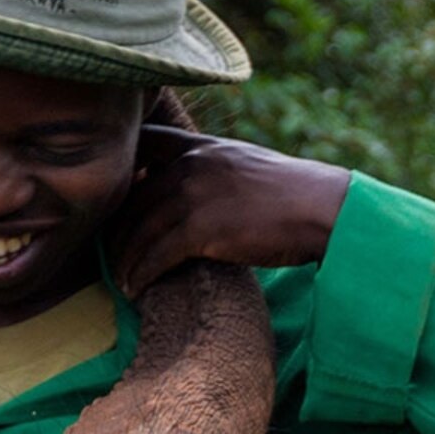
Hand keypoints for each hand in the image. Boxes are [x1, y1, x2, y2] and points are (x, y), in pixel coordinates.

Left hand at [111, 127, 355, 297]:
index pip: (143, 143)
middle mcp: (189, 165)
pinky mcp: (200, 229)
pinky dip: (141, 275)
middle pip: (133, 197)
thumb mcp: (248, 166)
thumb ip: (217, 172)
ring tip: (121, 282)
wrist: (324, 209)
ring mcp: (192, 195)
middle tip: (110, 256)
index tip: (114, 196)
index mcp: (201, 146)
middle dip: (116, 230)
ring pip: (138, 230)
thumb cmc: (296, 196)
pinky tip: (135, 290)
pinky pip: (156, 255)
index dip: (122, 168)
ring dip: (124, 260)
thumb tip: (202, 195)